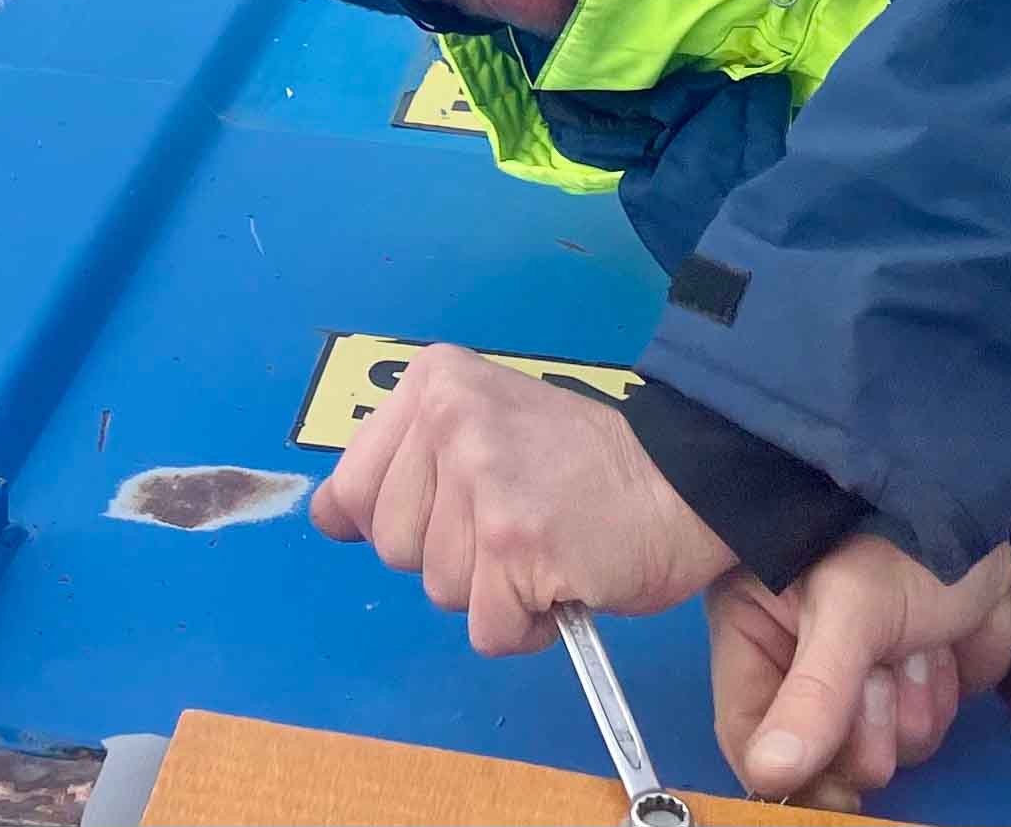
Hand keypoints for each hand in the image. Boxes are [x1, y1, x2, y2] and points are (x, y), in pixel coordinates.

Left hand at [309, 345, 733, 654]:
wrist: (684, 479)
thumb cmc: (583, 464)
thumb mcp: (482, 426)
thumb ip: (406, 460)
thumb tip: (327, 516)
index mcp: (435, 383)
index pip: (350, 487)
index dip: (390, 521)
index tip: (442, 516)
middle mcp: (449, 420)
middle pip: (391, 546)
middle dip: (449, 557)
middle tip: (511, 525)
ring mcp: (481, 480)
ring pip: (439, 591)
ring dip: (491, 591)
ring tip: (543, 545)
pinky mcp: (515, 544)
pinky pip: (486, 629)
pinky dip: (524, 626)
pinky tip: (560, 580)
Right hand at [706, 535, 1010, 810]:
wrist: (977, 507)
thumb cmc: (893, 536)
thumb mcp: (848, 609)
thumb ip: (812, 693)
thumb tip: (769, 775)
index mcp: (756, 633)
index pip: (748, 736)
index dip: (786, 774)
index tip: (832, 793)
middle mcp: (800, 664)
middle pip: (821, 758)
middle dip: (868, 723)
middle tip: (882, 673)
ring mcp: (859, 679)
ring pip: (883, 751)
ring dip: (912, 703)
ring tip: (917, 642)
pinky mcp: (912, 685)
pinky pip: (925, 736)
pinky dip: (939, 695)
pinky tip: (941, 647)